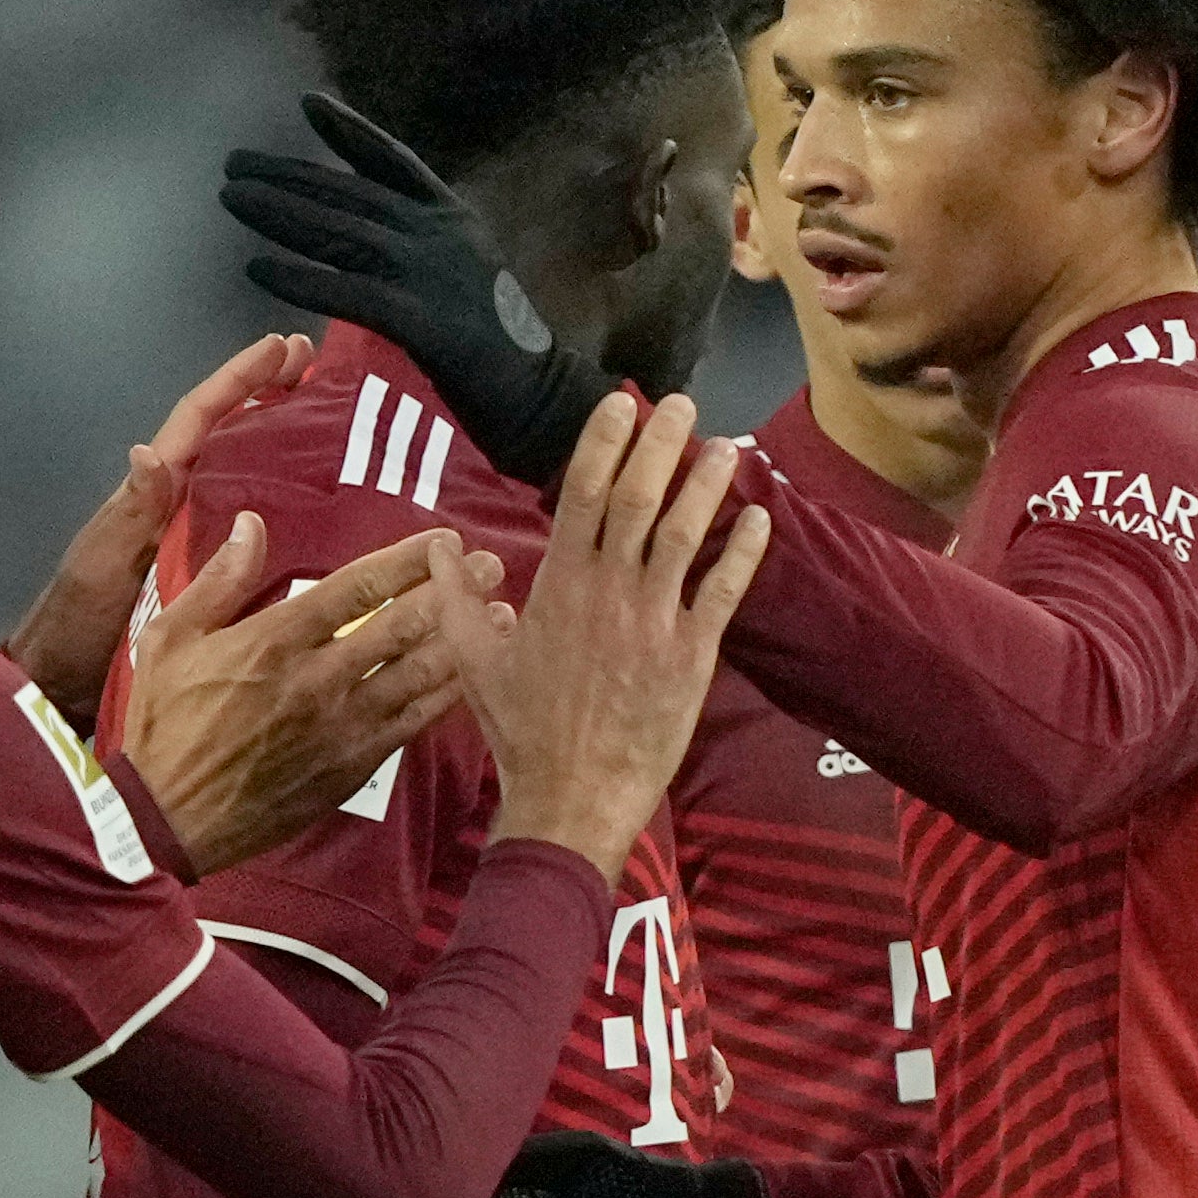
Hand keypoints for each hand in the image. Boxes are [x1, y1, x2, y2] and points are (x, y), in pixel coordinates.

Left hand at [3, 332, 311, 724]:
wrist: (63, 690)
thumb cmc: (77, 626)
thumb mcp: (102, 565)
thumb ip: (131, 513)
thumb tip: (150, 450)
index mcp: (153, 492)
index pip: (200, 419)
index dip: (240, 379)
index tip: (285, 347)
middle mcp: (177, 505)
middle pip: (227, 433)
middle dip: (267, 392)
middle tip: (314, 363)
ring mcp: (192, 537)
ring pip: (242, 472)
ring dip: (280, 439)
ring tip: (330, 415)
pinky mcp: (207, 574)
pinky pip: (252, 525)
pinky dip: (283, 503)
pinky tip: (321, 506)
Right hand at [119, 514, 504, 879]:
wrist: (168, 820)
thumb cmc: (162, 724)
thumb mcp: (169, 639)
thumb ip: (218, 579)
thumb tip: (254, 522)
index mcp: (274, 640)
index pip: (356, 587)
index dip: (406, 559)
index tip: (442, 538)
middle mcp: (318, 679)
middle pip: (402, 625)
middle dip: (453, 589)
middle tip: (492, 561)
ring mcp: (341, 726)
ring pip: (418, 674)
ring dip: (466, 639)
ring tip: (503, 610)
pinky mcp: (352, 766)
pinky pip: (412, 724)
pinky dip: (448, 695)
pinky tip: (474, 674)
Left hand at [221, 94, 609, 485]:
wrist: (541, 394)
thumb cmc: (499, 343)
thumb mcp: (462, 271)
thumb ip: (423, 243)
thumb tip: (370, 226)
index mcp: (451, 217)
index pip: (393, 162)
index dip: (349, 131)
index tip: (308, 104)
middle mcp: (438, 233)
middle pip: (350, 194)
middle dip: (289, 175)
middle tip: (234, 163)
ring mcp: (430, 273)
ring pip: (342, 232)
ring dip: (281, 214)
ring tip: (232, 199)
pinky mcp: (421, 319)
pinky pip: (348, 291)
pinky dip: (300, 278)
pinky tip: (257, 268)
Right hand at [453, 391, 766, 880]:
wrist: (571, 794)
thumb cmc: (521, 731)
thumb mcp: (473, 661)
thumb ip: (457, 600)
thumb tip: (437, 548)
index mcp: (558, 585)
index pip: (582, 494)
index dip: (602, 443)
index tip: (618, 404)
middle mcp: (609, 590)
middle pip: (638, 498)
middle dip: (660, 444)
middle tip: (681, 404)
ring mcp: (655, 620)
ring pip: (685, 534)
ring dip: (707, 484)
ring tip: (724, 445)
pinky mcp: (693, 654)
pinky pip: (724, 591)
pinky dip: (745, 552)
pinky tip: (760, 518)